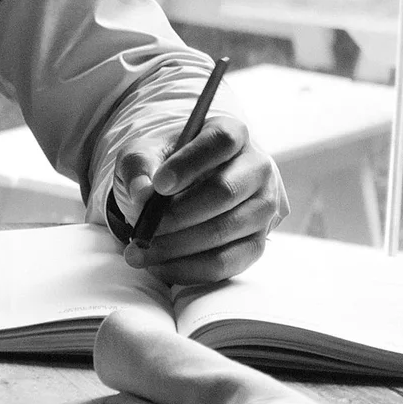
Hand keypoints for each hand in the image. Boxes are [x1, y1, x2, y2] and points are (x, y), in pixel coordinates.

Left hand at [111, 113, 286, 286]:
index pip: (221, 141)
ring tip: (138, 251)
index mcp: (233, 133)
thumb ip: (138, 166)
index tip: (158, 185)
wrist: (181, 191)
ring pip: (225, 230)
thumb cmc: (164, 166)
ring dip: (177, 246)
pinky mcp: (257, 243)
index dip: (189, 164)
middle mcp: (258, 168)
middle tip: (142, 228)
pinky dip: (188, 269)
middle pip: (225, 191)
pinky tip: (158, 266)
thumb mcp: (143, 155)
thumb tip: (142, 193)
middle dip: (178, 214)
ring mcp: (264, 207)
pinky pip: (226, 262)